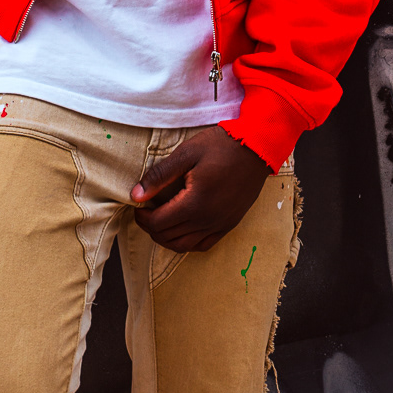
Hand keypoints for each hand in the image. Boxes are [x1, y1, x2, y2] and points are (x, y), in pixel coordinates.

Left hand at [130, 125, 268, 252]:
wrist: (257, 148)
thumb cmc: (220, 146)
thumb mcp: (186, 154)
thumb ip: (159, 176)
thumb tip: (136, 195)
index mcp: (194, 203)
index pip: (158, 223)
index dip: (142, 218)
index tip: (137, 206)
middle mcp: (207, 220)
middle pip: (168, 237)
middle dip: (151, 228)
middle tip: (145, 212)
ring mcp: (220, 224)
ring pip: (184, 245)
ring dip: (166, 238)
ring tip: (159, 221)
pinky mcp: (229, 224)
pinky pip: (203, 244)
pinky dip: (187, 242)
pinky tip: (181, 229)